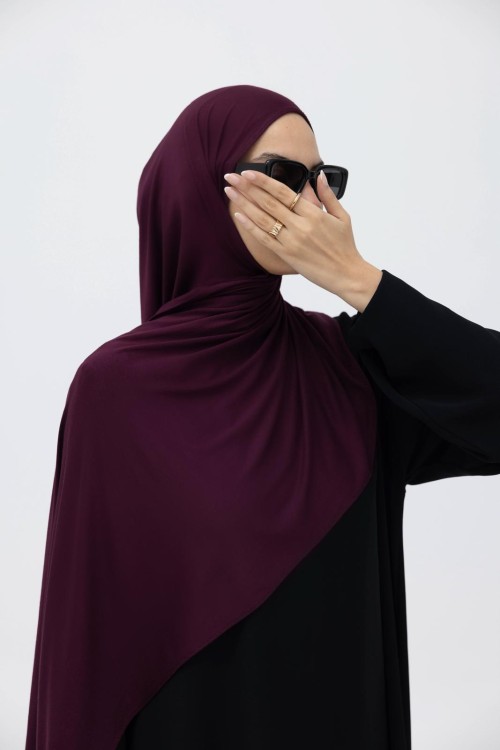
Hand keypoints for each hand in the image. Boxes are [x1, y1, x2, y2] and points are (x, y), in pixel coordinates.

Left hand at [223, 169, 382, 311]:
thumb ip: (327, 196)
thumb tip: (319, 177)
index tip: (248, 172)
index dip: (264, 181)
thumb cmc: (345, 246)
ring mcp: (292, 241)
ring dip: (244, 203)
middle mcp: (300, 226)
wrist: (347, 274)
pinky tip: (238, 215)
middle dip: (247, 187)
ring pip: (263, 218)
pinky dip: (250, 226)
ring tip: (229, 191)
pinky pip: (264, 239)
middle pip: (269, 202)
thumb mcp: (342, 216)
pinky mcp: (287, 255)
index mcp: (314, 213)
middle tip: (231, 176)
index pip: (284, 192)